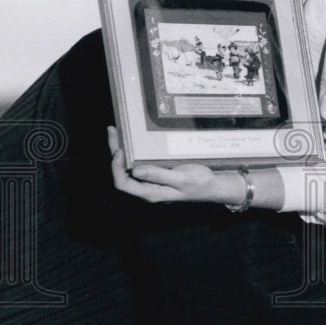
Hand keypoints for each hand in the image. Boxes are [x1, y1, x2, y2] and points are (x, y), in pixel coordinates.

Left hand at [108, 126, 242, 204]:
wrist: (212, 186)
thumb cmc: (200, 183)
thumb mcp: (182, 178)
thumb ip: (159, 175)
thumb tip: (136, 171)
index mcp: (150, 193)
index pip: (122, 184)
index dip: (116, 167)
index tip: (120, 149)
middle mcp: (146, 190)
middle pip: (120, 174)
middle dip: (114, 152)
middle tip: (112, 131)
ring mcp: (149, 183)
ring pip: (126, 169)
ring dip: (119, 151)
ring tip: (116, 132)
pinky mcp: (153, 177)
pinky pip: (135, 166)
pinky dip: (130, 153)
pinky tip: (131, 141)